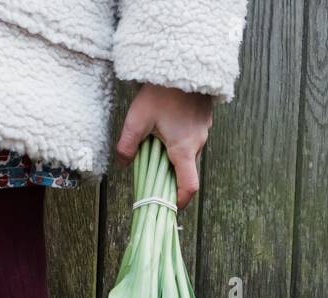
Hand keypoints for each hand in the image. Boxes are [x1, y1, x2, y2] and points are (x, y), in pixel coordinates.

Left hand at [115, 84, 214, 208]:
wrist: (184, 62)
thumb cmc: (161, 92)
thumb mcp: (137, 119)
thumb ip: (127, 145)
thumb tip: (123, 164)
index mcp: (183, 149)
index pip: (188, 187)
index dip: (179, 201)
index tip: (168, 204)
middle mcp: (198, 143)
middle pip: (187, 171)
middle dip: (171, 176)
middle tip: (152, 170)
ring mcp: (203, 131)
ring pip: (189, 154)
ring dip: (174, 157)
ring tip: (156, 142)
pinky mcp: (204, 120)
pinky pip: (193, 139)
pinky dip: (180, 142)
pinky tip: (167, 126)